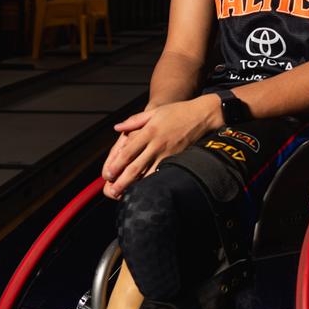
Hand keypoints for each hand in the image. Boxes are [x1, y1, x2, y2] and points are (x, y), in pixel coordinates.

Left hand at [101, 96, 220, 199]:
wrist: (201, 116)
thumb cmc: (176, 112)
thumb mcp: (153, 112)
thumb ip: (133, 121)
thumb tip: (117, 128)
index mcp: (148, 132)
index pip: (128, 152)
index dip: (116, 165)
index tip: (107, 175)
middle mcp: (156, 145)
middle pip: (136, 167)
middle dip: (122, 181)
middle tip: (111, 191)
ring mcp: (167, 154)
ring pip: (149, 175)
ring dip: (135, 186)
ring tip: (124, 196)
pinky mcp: (177, 160)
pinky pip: (162, 174)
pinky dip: (153, 183)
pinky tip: (146, 191)